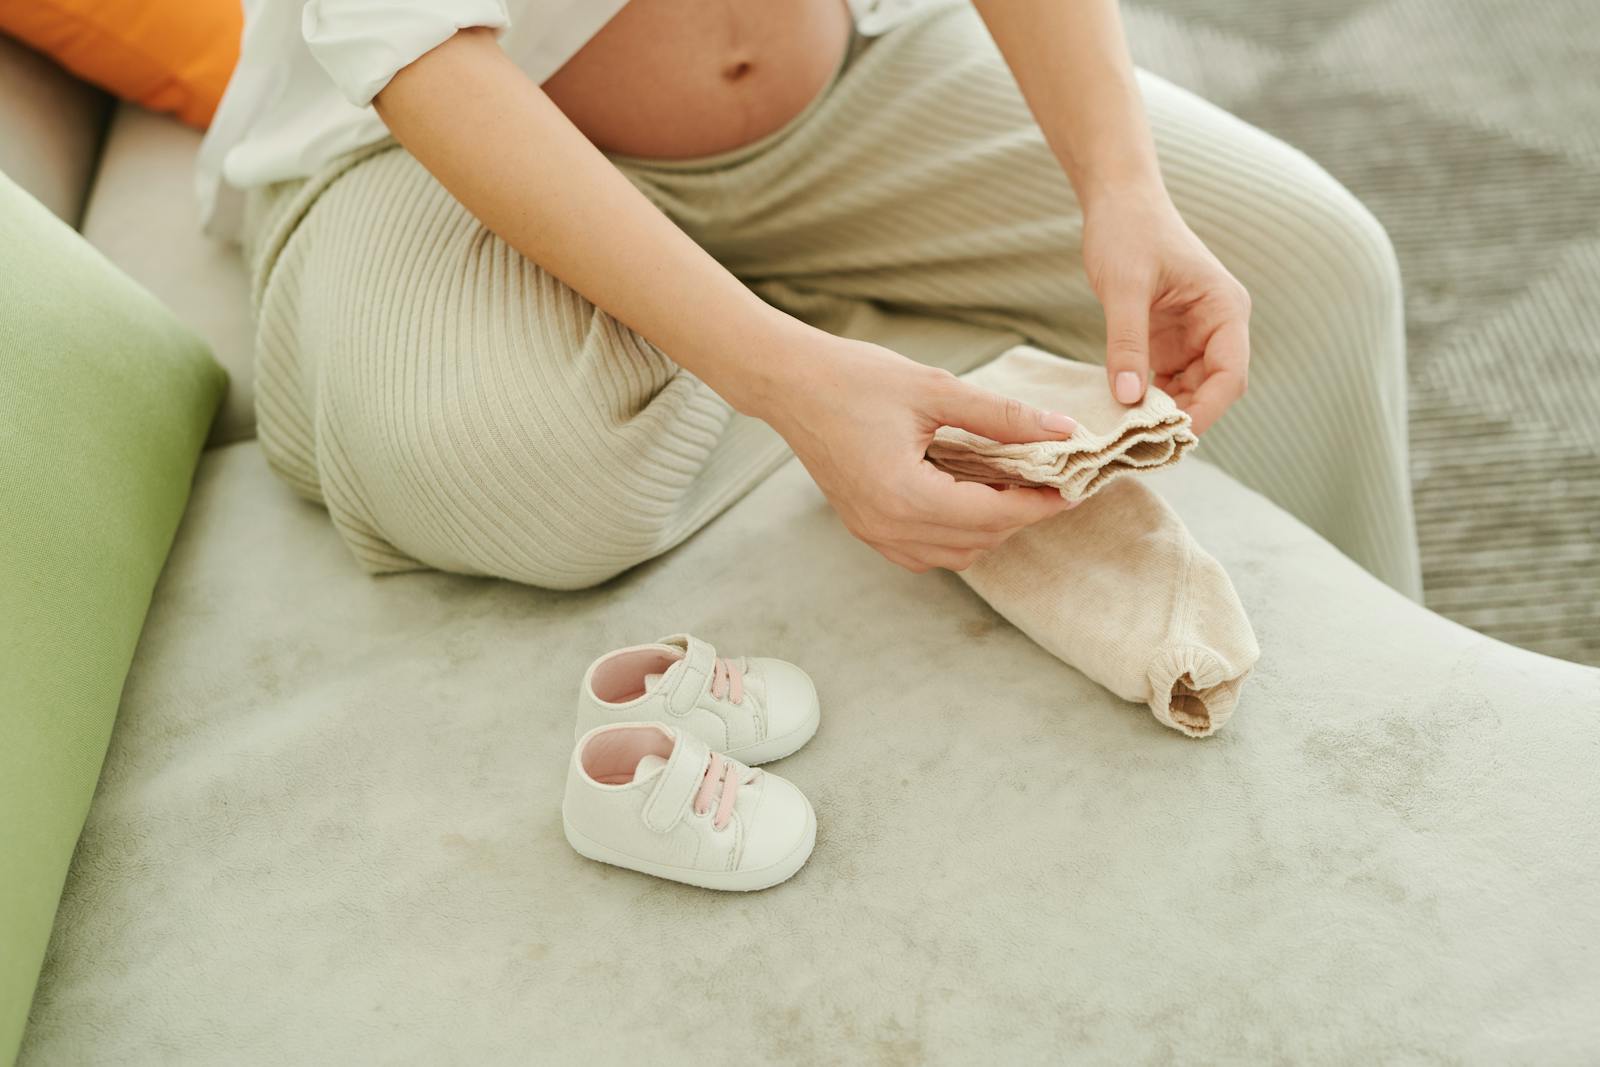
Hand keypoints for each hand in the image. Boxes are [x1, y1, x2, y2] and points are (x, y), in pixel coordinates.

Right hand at [757, 332, 1076, 572]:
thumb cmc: (855, 378)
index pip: (993, 515)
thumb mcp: (935, 390)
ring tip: (1008, 486)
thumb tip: (1062, 430)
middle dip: (1019, 514)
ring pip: (956, 555)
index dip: (1039, 503)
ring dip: (989, 528)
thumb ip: (1002, 416)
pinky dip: (956, 535)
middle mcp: (888, 525)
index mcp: (905, 494)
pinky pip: (924, 552)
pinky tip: (966, 497)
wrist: (790, 382)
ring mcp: (873, 532)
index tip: (1073, 486)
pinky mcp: (865, 527)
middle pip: (979, 540)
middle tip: (1048, 479)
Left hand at [1081, 185, 1250, 432]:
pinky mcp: (1167, 342)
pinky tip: (1118, 415)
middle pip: (1211, 391)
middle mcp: (1217, 328)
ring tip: (1125, 436)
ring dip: (1160, 414)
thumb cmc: (1128, 232)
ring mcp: (1192, 337)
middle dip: (1180, 418)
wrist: (1118, 202)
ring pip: (1186, 392)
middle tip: (1139, 445)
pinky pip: (1163, 382)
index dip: (1206, 411)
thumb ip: (1127, 343)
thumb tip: (1128, 398)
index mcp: (1225, 311)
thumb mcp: (1124, 287)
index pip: (1230, 376)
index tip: (1172, 436)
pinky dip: (1144, 400)